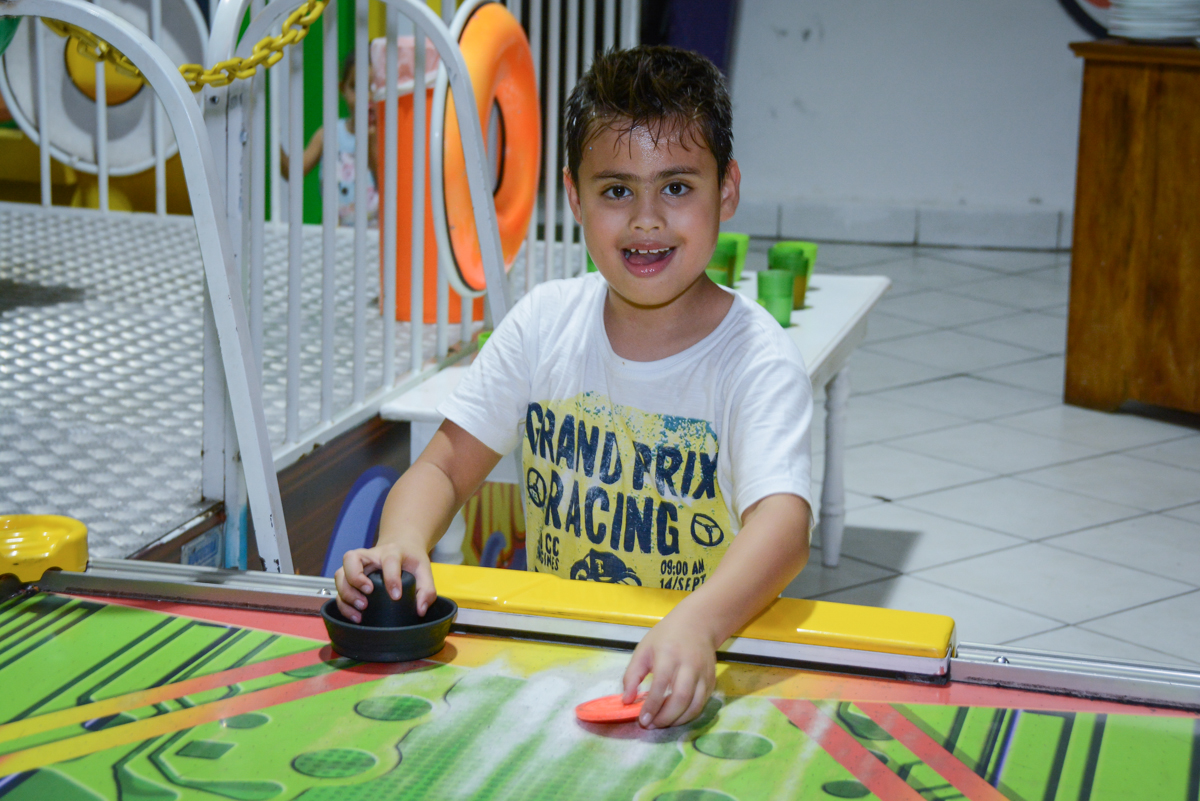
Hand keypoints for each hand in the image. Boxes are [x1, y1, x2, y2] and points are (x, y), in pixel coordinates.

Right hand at [333, 543, 435, 622]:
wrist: (401, 547)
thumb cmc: (411, 560)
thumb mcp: (424, 571)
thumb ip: (427, 590)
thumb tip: (420, 610)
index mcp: (392, 551)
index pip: (389, 560)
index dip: (391, 578)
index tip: (396, 596)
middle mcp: (370, 555)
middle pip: (352, 559)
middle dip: (356, 579)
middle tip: (369, 595)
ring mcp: (357, 565)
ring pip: (340, 573)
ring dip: (346, 592)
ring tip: (361, 608)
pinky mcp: (350, 576)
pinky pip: (339, 587)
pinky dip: (343, 603)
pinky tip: (355, 615)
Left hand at [621, 610, 716, 728]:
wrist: (697, 624)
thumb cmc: (666, 637)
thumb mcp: (643, 650)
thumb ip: (632, 675)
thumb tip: (627, 701)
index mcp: (669, 654)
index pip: (661, 684)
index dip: (652, 705)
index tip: (642, 720)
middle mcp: (689, 665)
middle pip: (681, 698)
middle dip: (666, 717)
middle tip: (652, 725)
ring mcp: (703, 673)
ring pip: (695, 705)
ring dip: (678, 720)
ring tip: (663, 723)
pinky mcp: (711, 680)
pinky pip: (702, 703)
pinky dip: (689, 715)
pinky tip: (676, 716)